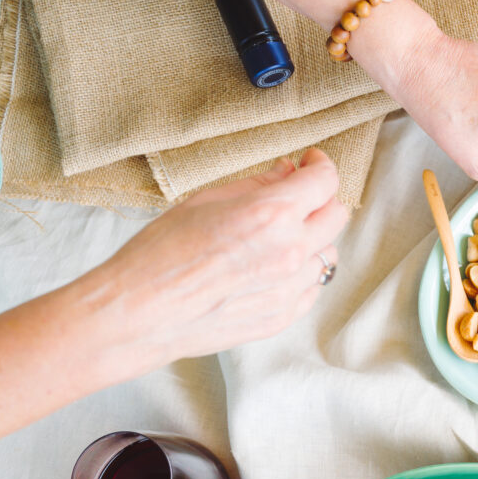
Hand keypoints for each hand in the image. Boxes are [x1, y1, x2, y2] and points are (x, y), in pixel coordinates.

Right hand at [82, 147, 349, 376]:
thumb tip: (289, 172)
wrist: (141, 311)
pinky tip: (271, 267)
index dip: (320, 166)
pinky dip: (301, 273)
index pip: (325, 182)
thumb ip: (258, 185)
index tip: (311, 163)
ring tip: (279, 236)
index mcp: (272, 214)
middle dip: (321, 200)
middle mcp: (291, 251)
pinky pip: (312, 287)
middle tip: (298, 196)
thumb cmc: (162, 251)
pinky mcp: (284, 315)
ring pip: (329, 254)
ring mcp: (290, 288)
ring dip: (313, 239)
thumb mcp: (207, 200)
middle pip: (336, 216)